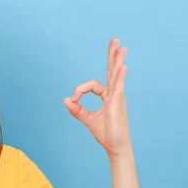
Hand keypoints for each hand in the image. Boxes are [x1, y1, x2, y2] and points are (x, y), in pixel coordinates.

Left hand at [63, 38, 131, 157]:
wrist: (116, 148)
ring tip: (122, 47)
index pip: (92, 85)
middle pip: (112, 71)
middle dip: (113, 55)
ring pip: (116, 76)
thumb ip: (77, 109)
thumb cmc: (106, 134)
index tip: (73, 101)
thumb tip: (66, 99)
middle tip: (116, 40)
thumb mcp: (88, 119)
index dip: (79, 90)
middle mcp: (114, 94)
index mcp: (108, 96)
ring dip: (118, 61)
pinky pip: (118, 89)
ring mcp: (118, 99)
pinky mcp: (117, 106)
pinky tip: (122, 68)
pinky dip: (119, 78)